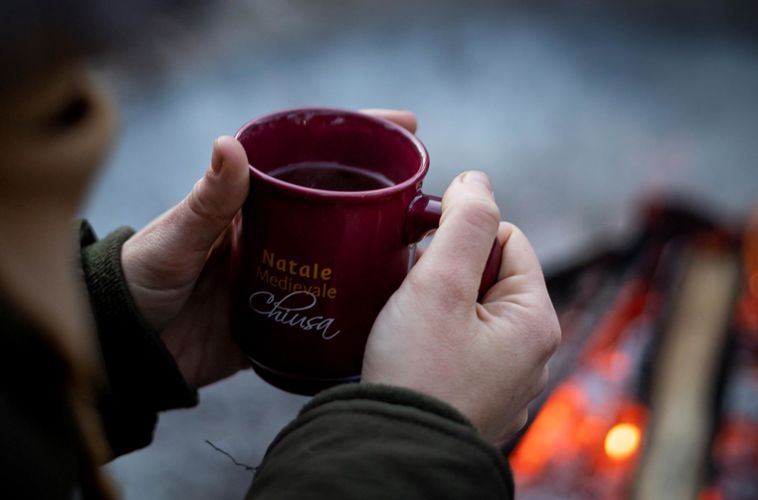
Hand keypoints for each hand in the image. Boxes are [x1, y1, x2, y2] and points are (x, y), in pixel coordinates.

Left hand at [121, 109, 417, 387]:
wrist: (130, 351)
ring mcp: (289, 270)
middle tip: (427, 192)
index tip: (404, 125)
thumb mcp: (172, 238)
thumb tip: (230, 142)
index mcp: (254, 201)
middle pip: (342, 200)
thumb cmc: (140, 281)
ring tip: (424, 243)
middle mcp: (279, 229)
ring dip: (383, 243)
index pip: (313, 158)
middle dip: (385, 191)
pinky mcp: (290, 313)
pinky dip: (365, 297)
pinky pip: (336, 301)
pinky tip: (395, 297)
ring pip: (347, 248)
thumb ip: (206, 200)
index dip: (358, 138)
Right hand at [362, 172, 559, 441]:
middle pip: (490, 277)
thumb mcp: (439, 284)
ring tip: (408, 323)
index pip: (507, 240)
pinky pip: (462, 349)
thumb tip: (478, 180)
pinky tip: (412, 350)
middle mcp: (532, 355)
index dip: (461, 234)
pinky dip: (437, 340)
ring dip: (439, 306)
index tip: (421, 250)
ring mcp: (506, 383)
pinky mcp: (478, 400)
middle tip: (411, 293)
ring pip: (472, 313)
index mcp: (536, 322)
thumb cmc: (416, 371)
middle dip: (447, 273)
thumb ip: (465, 222)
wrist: (391, 454)